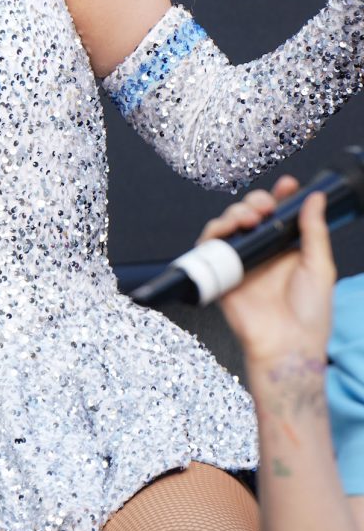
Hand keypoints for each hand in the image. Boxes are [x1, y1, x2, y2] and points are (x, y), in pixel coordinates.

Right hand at [196, 175, 336, 366]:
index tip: (287, 185)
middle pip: (250, 213)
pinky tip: (228, 229)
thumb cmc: (310, 315)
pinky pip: (209, 247)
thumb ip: (315, 231)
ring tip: (248, 218)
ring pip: (228, 224)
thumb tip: (315, 198)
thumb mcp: (320, 267)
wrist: (288, 346)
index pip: (279, 214)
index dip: (280, 195)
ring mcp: (241, 262)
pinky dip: (214, 232)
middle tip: (265, 207)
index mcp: (286, 249)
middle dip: (255, 201)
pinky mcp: (221, 274)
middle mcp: (262, 252)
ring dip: (235, 213)